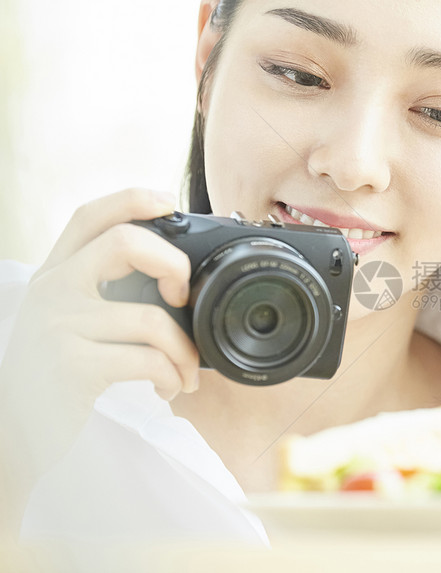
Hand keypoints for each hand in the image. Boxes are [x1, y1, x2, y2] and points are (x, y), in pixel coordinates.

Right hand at [0, 189, 199, 471]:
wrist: (15, 435)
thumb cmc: (53, 377)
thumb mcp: (67, 322)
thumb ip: (101, 293)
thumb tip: (171, 280)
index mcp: (53, 274)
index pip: (89, 216)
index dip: (133, 200)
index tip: (169, 204)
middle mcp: (51, 291)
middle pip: (125, 243)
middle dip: (173, 266)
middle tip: (184, 298)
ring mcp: (58, 326)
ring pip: (151, 318)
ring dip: (184, 351)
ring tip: (184, 371)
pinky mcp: (71, 365)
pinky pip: (148, 360)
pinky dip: (172, 376)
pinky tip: (168, 388)